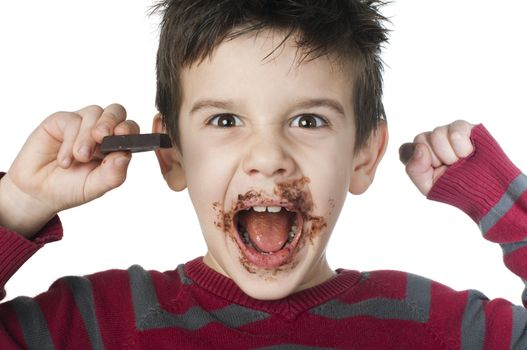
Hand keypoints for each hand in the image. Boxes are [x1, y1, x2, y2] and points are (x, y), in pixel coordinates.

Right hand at [0, 104, 138, 237]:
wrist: (38, 191)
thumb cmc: (70, 187)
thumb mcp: (95, 187)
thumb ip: (112, 174)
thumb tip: (126, 157)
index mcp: (115, 146)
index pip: (130, 129)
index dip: (129, 129)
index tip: (123, 136)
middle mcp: (101, 132)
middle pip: (116, 111)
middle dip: (110, 121)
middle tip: (102, 137)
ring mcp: (82, 124)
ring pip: (94, 113)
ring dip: (87, 137)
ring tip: (80, 158)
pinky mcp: (61, 121)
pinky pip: (72, 120)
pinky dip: (70, 141)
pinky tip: (65, 160)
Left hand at [399, 120, 475, 195]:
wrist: (486, 190)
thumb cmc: (457, 187)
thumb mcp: (428, 186)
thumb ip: (414, 169)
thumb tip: (419, 148)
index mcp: (420, 154)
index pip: (406, 149)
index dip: (418, 161)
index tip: (432, 170)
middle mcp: (431, 140)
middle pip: (420, 139)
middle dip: (436, 159)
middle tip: (450, 167)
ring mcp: (447, 132)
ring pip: (437, 134)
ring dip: (451, 155)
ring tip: (461, 161)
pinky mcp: (465, 127)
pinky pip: (455, 132)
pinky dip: (462, 148)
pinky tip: (469, 153)